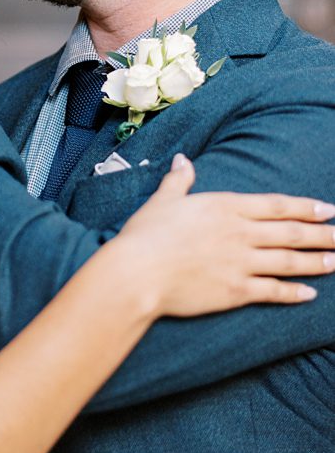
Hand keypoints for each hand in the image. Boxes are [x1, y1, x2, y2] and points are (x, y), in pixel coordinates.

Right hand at [114, 155, 334, 316]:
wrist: (136, 273)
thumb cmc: (144, 235)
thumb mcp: (162, 201)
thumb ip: (179, 181)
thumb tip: (184, 160)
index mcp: (224, 208)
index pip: (277, 206)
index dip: (306, 208)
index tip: (328, 209)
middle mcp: (240, 234)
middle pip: (291, 233)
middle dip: (322, 234)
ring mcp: (241, 263)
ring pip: (289, 261)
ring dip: (316, 262)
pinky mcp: (236, 291)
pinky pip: (274, 291)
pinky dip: (294, 292)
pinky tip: (310, 293)